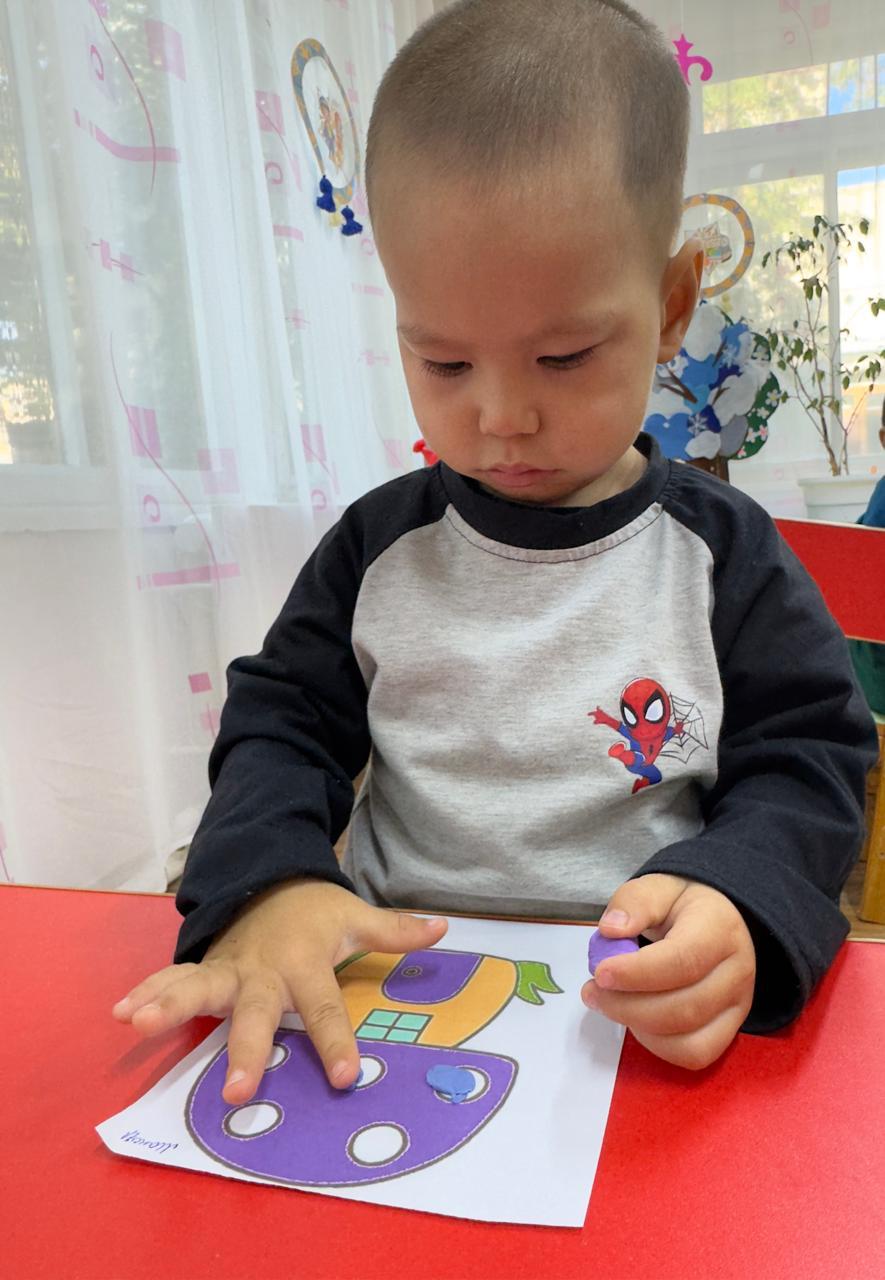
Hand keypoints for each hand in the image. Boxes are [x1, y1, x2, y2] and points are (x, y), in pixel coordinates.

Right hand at [112, 879, 446, 1102]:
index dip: (335, 1041)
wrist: (265, 875)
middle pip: (254, 1011)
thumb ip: (394, 930)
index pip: (324, 1006)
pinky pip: (171, 979)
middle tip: (235, 1090)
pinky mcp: (203, 969)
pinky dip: (145, 991)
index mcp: (304, 961)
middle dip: (243, 1048)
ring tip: (138, 1023)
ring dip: (169, 1005)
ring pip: (197, 987)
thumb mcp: (353, 915)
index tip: (345, 1078)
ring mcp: (228, 968)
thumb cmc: (313, 909)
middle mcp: (262, 970)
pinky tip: (120, 1012)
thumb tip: (444, 929)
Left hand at [581, 874, 754, 1069]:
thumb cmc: (683, 907)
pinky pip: (694, 1054)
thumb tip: (611, 930)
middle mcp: (737, 970)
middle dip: (628, 1007)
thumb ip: (634, 903)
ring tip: (608, 1003)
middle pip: (684, 1007)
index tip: (600, 973)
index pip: (683, 960)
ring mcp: (738, 1004)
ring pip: (689, 1039)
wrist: (719, 921)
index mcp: (719, 928)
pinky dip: (657, 1046)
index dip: (637, 973)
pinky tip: (635, 1020)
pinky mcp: (730, 1029)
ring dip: (638, 1027)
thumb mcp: (658, 888)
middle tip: (592, 991)